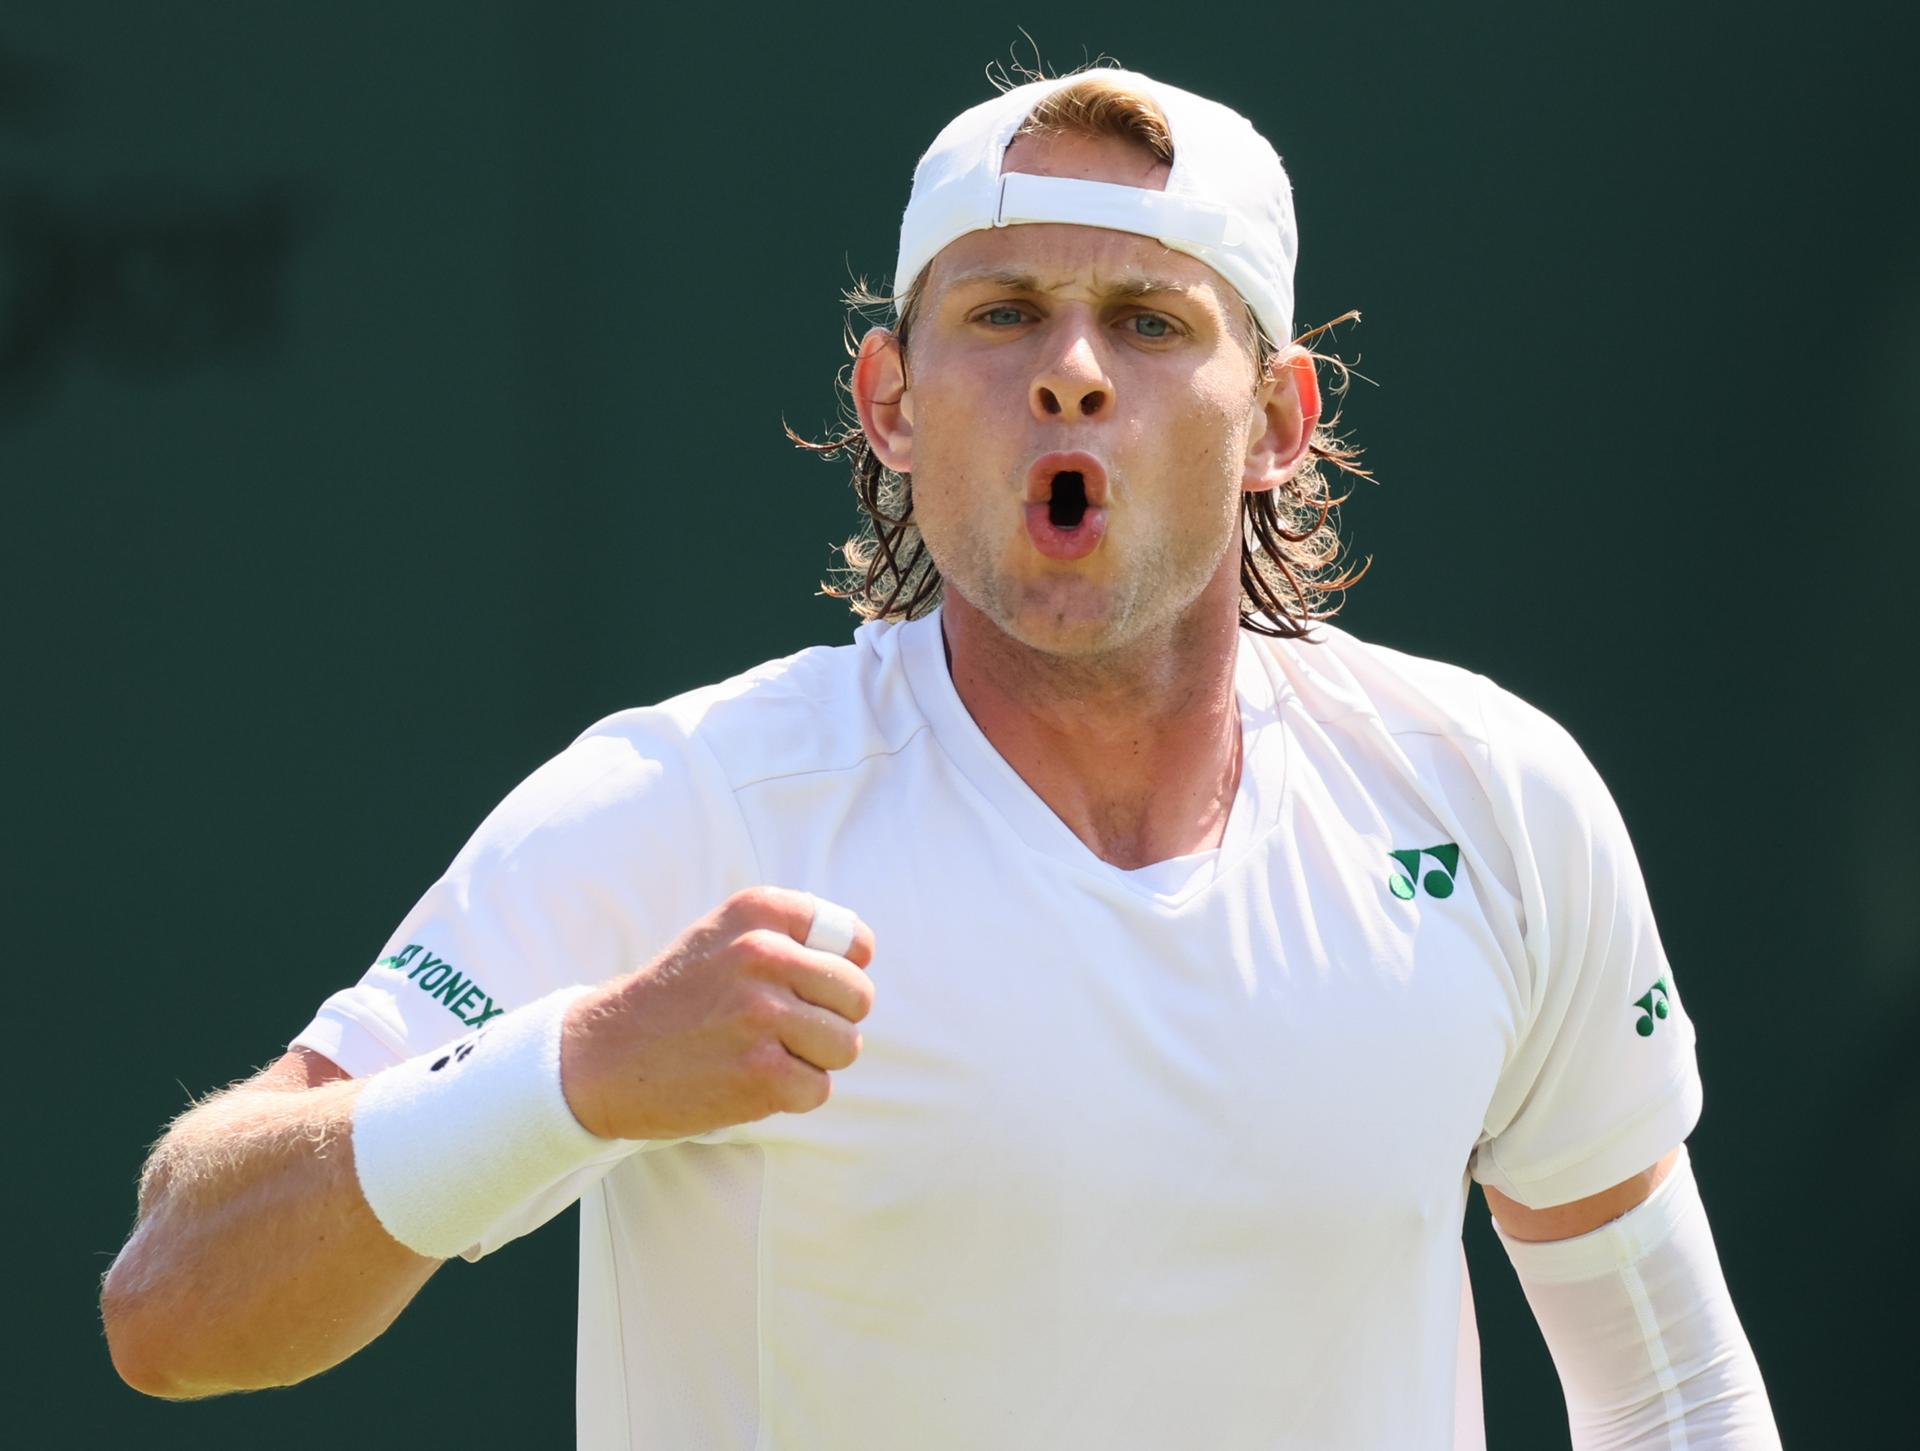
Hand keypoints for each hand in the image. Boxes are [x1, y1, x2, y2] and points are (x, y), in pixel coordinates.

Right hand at [559, 887, 875, 1141]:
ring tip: (765, 1052)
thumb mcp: (724, 934)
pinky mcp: (761, 1073)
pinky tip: (750, 1080)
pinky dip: (792, 1095)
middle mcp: (762, 953)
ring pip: (846, 1045)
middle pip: (858, 997)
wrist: (606, 1055)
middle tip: (783, 1028)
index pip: (855, 942)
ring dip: (814, 1060)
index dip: (841, 972)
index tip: (805, 986)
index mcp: (758, 912)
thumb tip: (862, 952)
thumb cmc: (680, 995)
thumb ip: (791, 932)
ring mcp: (761, 1014)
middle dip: (832, 1019)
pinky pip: (819, 1089)